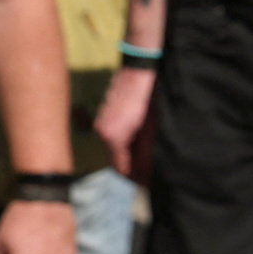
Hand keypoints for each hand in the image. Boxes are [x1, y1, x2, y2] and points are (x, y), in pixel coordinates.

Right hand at [95, 64, 156, 178]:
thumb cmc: (148, 99)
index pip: (119, 167)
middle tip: (148, 169)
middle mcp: (102, 131)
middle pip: (115, 157)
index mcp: (113, 137)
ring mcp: (101, 121)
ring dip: (128, 150)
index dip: (133, 176)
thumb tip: (144, 175)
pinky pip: (112, 133)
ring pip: (114, 145)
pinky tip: (138, 133)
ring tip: (145, 149)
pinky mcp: (104, 113)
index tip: (144, 183)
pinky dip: (124, 138)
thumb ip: (145, 154)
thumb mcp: (151, 130)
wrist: (140, 71)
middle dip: (131, 164)